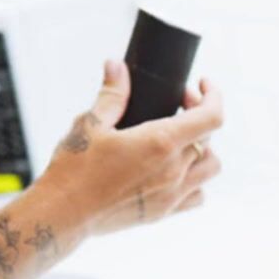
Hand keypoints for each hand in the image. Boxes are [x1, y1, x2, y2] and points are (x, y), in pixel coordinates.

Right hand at [37, 59, 223, 237]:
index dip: (213, 96)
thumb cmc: (75, 167)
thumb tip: (116, 66)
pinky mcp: (164, 212)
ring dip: (203, 149)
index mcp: (160, 143)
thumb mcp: (90, 123)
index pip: (211, 117)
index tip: (203, 85)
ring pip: (211, 168)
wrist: (65, 212)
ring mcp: (173, 194)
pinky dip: (196, 181)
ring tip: (180, 140)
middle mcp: (174, 170)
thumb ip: (112, 94)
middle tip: (177, 106)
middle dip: (198, 115)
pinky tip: (174, 171)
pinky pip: (198, 196)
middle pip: (209, 139)